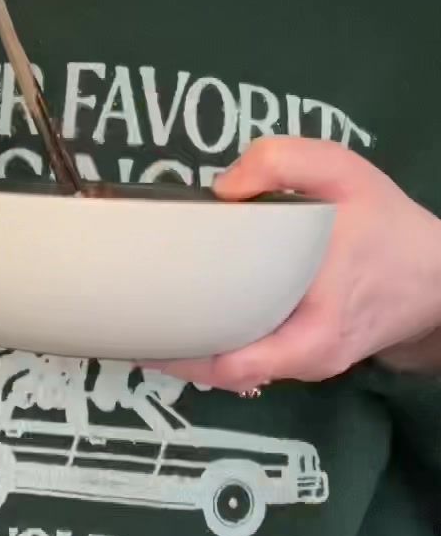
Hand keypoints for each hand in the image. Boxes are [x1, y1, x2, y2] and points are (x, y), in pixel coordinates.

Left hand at [144, 137, 440, 393]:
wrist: (439, 274)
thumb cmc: (387, 225)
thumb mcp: (344, 172)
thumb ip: (283, 162)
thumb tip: (223, 187)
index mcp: (313, 331)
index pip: (234, 364)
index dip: (183, 352)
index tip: (142, 328)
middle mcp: (304, 360)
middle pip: (222, 372)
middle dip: (173, 351)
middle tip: (126, 318)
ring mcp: (304, 363)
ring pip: (234, 369)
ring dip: (191, 349)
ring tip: (143, 319)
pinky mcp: (303, 357)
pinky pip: (251, 358)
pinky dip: (217, 343)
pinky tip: (184, 319)